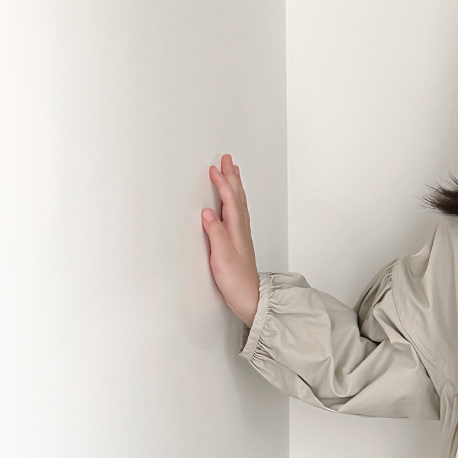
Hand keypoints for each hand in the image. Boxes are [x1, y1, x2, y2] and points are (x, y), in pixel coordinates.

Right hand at [202, 153, 261, 324]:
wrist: (250, 298)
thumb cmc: (236, 281)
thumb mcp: (221, 257)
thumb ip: (215, 234)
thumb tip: (207, 212)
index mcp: (236, 230)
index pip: (229, 201)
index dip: (222, 183)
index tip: (215, 168)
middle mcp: (241, 230)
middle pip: (237, 197)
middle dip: (232, 177)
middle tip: (228, 159)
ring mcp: (241, 235)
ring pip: (239, 203)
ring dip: (235, 186)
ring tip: (233, 172)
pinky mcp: (239, 241)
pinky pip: (238, 212)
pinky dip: (235, 200)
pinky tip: (233, 200)